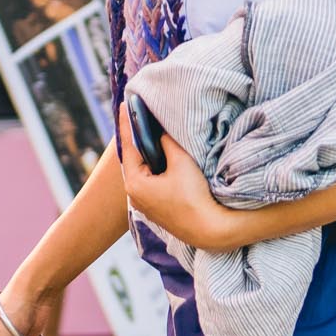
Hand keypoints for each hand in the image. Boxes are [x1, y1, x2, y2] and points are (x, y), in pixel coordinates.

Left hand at [118, 103, 231, 249]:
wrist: (210, 230)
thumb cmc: (195, 196)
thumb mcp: (181, 162)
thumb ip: (167, 142)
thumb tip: (160, 132)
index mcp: (135, 183)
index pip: (129, 146)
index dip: (127, 123)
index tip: (125, 105)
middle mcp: (135, 196)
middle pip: (134, 159)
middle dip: (137, 138)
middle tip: (138, 116)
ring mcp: (145, 205)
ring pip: (142, 171)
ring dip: (146, 154)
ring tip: (148, 133)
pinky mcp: (156, 210)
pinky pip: (150, 182)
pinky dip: (153, 168)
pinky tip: (159, 158)